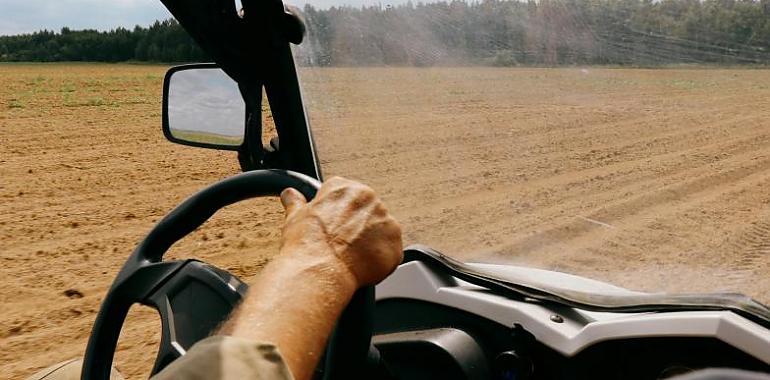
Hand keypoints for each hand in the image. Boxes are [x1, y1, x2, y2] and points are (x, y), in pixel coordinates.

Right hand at [279, 177, 402, 287]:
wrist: (318, 269)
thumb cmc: (307, 244)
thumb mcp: (295, 217)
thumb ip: (296, 202)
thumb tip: (290, 195)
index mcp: (347, 189)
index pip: (349, 197)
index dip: (340, 215)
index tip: (335, 227)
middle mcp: (370, 200)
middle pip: (368, 213)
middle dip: (357, 228)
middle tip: (342, 244)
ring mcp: (386, 222)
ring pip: (381, 232)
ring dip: (370, 243)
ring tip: (350, 257)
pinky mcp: (395, 245)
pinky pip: (390, 252)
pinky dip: (379, 261)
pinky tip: (361, 266)